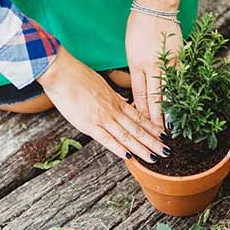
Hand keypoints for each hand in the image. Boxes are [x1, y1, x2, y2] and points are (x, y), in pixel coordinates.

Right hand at [37, 47, 167, 162]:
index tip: (164, 135)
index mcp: (116, 100)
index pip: (139, 116)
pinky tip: (130, 157)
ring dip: (142, 148)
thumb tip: (122, 101)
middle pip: (138, 128)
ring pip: (127, 135)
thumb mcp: (101, 85)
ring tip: (155, 157)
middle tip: (168, 150)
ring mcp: (102, 117)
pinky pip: (107, 139)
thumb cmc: (77, 76)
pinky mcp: (88, 124)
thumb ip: (112, 96)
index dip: (153, 127)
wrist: (61, 72)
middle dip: (153, 141)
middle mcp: (113, 110)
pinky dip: (119, 149)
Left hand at [126, 0, 182, 127]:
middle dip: (157, 118)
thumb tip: (139, 86)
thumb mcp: (130, 49)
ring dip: (172, 109)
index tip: (144, 127)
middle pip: (155, 97)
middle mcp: (153, 65)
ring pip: (170, 90)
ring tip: (173, 125)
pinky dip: (181, 92)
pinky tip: (183, 102)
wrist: (156, 6)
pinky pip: (180, 78)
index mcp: (137, 63)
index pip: (140, 94)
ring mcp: (169, 61)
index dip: (142, 112)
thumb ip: (136, 68)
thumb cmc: (138, 24)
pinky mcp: (181, 56)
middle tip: (161, 136)